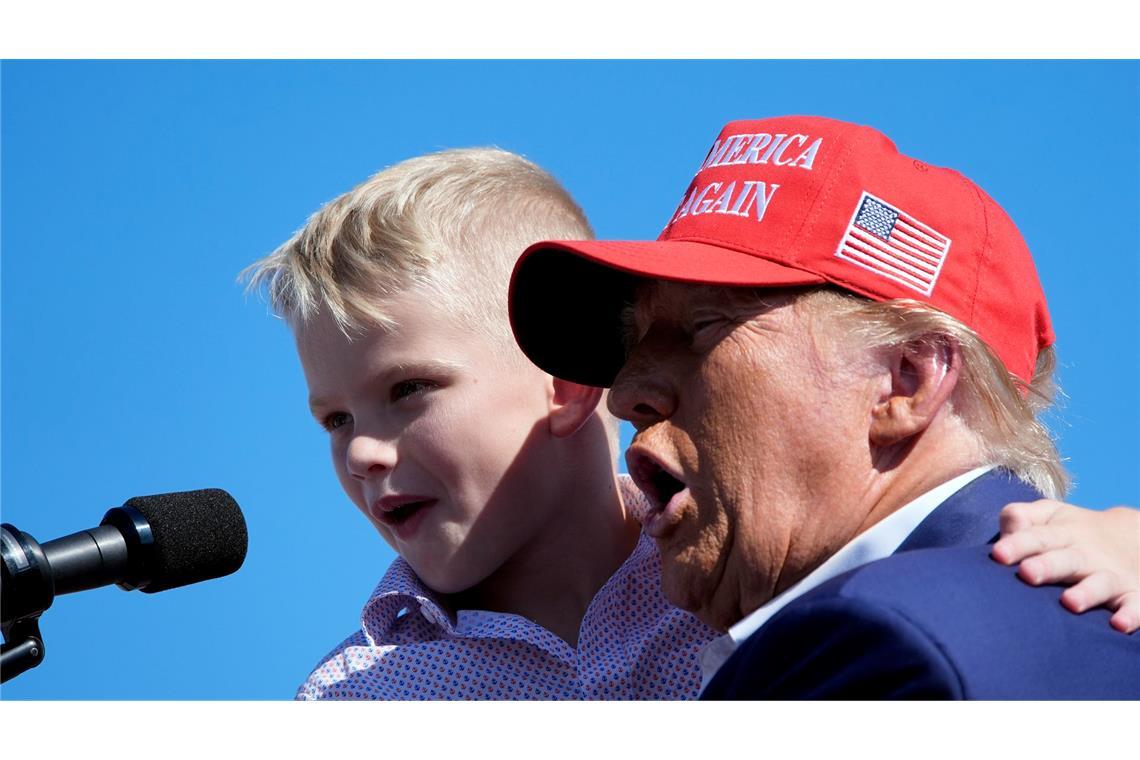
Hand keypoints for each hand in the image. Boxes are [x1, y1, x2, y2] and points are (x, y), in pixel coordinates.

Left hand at [991, 500, 1139, 633]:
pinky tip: (1119, 625)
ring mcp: (1110, 575)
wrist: (1131, 537)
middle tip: (1027, 573)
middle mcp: (1085, 555)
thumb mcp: (1048, 515)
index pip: (1037, 537)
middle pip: (1065, 559)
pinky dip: (1131, 615)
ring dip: (1087, 592)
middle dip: (1046, 566)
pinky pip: (1136, 606)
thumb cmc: (1069, 532)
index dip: (1017, 544)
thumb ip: (1020, 518)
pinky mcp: (1132, 595)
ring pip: (1100, 583)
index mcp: (1061, 534)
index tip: (998, 554)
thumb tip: (1003, 535)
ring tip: (1070, 602)